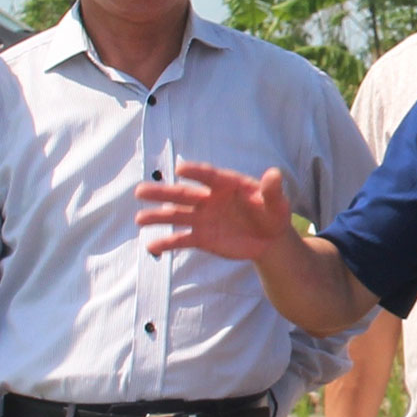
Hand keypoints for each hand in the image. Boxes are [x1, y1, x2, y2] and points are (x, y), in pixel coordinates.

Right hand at [135, 161, 295, 260]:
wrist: (268, 238)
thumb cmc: (272, 214)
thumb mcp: (277, 203)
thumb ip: (272, 190)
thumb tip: (274, 174)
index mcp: (226, 184)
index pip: (208, 176)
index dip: (195, 172)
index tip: (180, 169)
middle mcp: (209, 199)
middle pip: (183, 194)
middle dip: (161, 193)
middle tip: (140, 191)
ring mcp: (203, 218)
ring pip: (177, 216)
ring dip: (157, 217)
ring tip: (139, 219)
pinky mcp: (202, 237)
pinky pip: (182, 240)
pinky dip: (167, 243)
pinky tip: (151, 246)